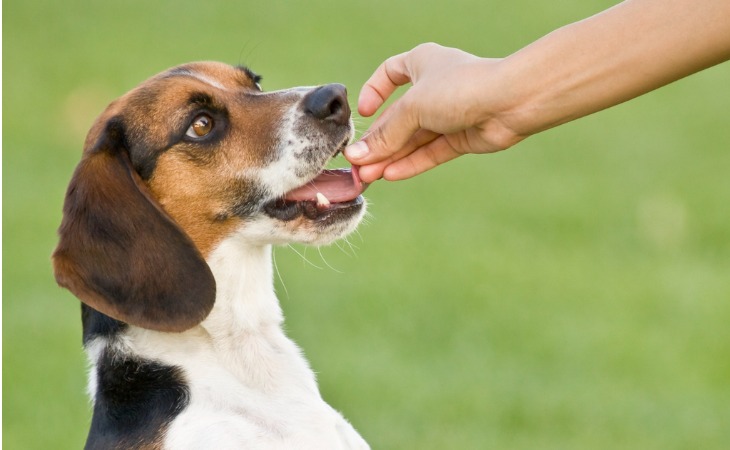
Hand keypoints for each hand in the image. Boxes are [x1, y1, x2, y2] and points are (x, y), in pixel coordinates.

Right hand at [345, 43, 522, 182]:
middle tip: (357, 164)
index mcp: (422, 62)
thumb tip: (357, 156)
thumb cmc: (461, 87)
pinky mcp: (462, 137)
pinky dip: (411, 163)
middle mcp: (435, 86)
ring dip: (390, 157)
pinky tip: (391, 175)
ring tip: (368, 177)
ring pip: (414, 138)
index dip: (374, 92)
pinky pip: (430, 152)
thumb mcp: (412, 107)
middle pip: (399, 117)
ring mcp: (449, 113)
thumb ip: (385, 135)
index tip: (364, 113)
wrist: (512, 101)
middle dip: (378, 141)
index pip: (389, 73)